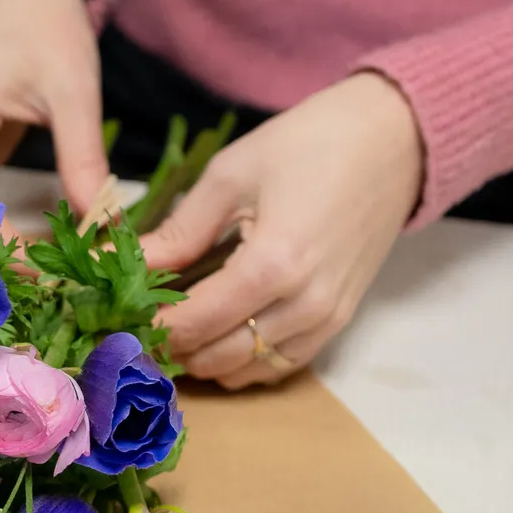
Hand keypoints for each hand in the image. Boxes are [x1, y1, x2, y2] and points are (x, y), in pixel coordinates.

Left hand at [142, 72, 424, 388]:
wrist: (393, 142)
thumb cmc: (309, 145)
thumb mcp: (230, 176)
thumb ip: (178, 233)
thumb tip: (119, 263)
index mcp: (273, 264)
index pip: (191, 324)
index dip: (148, 325)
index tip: (120, 311)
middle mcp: (303, 306)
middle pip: (214, 357)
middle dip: (170, 346)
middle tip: (139, 319)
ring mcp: (326, 320)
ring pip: (246, 370)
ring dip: (204, 358)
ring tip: (175, 326)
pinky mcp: (338, 323)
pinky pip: (279, 366)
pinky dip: (242, 360)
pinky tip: (220, 334)